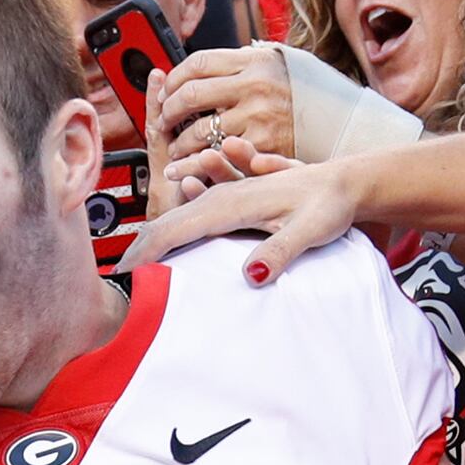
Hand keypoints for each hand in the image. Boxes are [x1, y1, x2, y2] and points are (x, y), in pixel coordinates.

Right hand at [120, 136, 357, 280]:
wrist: (346, 182)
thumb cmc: (330, 205)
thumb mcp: (311, 230)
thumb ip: (281, 251)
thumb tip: (252, 274)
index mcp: (232, 205)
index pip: (175, 230)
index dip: (147, 254)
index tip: (126, 277)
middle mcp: (222, 197)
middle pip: (168, 223)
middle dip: (139, 250)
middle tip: (118, 282)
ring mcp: (226, 196)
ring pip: (177, 218)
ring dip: (152, 241)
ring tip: (132, 266)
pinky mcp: (233, 200)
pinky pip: (192, 216)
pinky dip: (172, 231)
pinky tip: (162, 250)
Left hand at [147, 45, 296, 168]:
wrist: (345, 124)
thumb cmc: (309, 97)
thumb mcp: (282, 65)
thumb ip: (246, 64)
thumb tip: (204, 68)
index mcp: (256, 61)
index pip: (199, 63)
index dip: (175, 78)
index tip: (166, 90)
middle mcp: (255, 85)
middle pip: (191, 94)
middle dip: (169, 110)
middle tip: (164, 121)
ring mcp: (258, 116)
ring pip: (199, 131)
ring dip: (179, 144)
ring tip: (176, 149)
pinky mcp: (263, 146)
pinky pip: (219, 157)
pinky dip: (198, 166)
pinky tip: (189, 169)